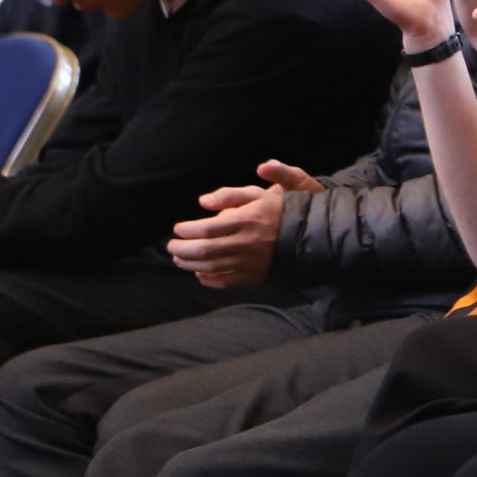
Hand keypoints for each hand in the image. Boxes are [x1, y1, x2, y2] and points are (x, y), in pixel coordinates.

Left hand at [167, 160, 319, 288]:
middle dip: (182, 249)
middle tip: (171, 246)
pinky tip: (199, 273)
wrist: (304, 235)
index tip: (178, 228)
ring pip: (211, 267)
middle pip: (205, 250)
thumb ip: (228, 195)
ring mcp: (250, 262)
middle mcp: (247, 242)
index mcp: (246, 220)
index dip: (187, 230)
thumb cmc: (275, 211)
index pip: (207, 228)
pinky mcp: (253, 275)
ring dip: (189, 264)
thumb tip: (202, 202)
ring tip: (179, 258)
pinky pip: (225, 282)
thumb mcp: (255, 194)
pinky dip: (208, 280)